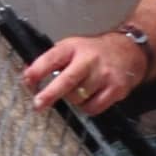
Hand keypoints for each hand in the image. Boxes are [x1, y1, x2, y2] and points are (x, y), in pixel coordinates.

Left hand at [23, 27, 148, 116]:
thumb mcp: (71, 48)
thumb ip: (52, 61)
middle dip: (50, 94)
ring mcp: (104, 75)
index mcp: (73, 48)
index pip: (51, 58)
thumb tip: (28, 76)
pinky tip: (90, 97)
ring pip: (78, 98)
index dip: (37, 71)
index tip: (26, 81)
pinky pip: (93, 107)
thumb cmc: (94, 52)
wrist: (129, 50)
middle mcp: (89, 60)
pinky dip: (87, 107)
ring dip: (72, 99)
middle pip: (67, 80)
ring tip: (78, 89)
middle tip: (38, 105)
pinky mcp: (116, 89)